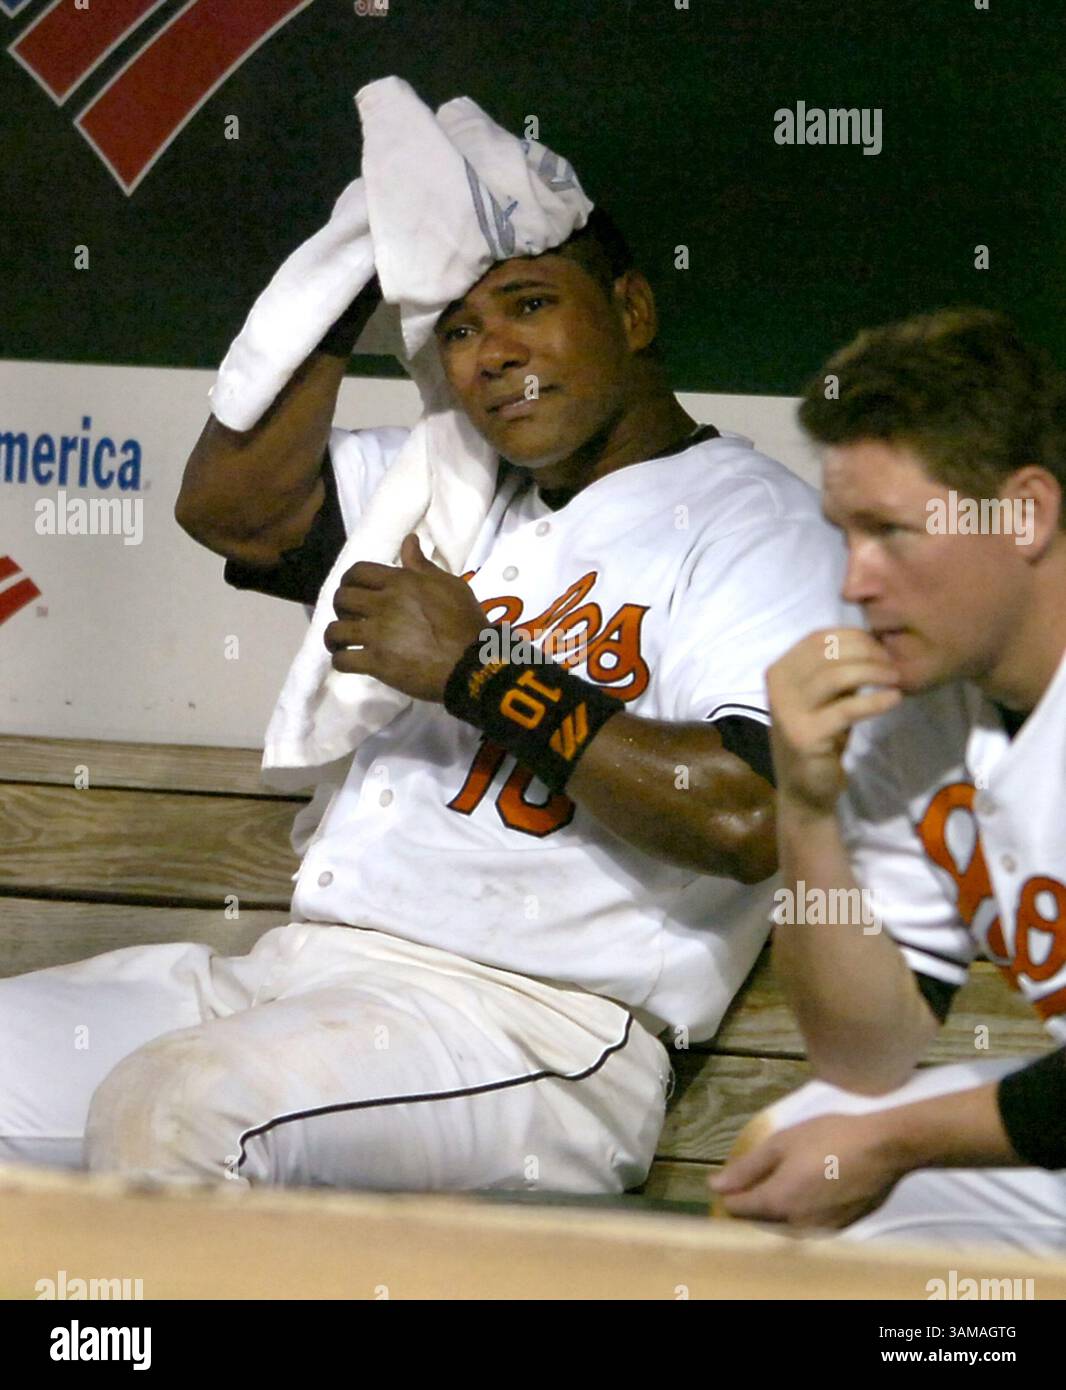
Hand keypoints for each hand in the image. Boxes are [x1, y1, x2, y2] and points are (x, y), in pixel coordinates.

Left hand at [324, 533, 487, 701]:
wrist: (471, 661)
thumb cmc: (465, 621)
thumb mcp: (450, 585)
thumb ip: (423, 565)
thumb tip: (408, 541)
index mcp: (399, 582)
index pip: (358, 572)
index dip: (350, 580)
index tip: (354, 589)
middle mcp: (383, 604)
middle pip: (341, 598)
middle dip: (340, 606)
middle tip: (350, 616)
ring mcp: (377, 635)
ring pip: (335, 630)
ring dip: (334, 636)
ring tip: (341, 642)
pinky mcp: (376, 663)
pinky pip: (343, 660)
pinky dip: (340, 661)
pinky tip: (348, 660)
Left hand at [709, 1110, 907, 1230]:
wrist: (884, 1149)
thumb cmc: (829, 1137)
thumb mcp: (782, 1143)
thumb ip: (747, 1167)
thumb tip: (715, 1186)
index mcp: (778, 1203)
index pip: (738, 1210)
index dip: (729, 1193)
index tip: (730, 1177)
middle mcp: (795, 1226)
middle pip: (760, 1220)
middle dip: (752, 1200)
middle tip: (756, 1172)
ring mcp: (819, 1232)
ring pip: (783, 1224)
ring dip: (776, 1206)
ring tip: (783, 1176)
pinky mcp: (839, 1230)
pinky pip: (806, 1223)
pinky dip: (800, 1208)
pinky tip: (809, 1185)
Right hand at [766, 628, 901, 814]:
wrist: (805, 788)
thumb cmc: (820, 736)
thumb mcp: (824, 697)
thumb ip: (836, 670)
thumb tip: (872, 641)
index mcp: (779, 671)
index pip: (818, 638)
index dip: (854, 637)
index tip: (881, 647)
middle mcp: (778, 686)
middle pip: (828, 652)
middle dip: (867, 652)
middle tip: (893, 664)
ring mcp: (788, 711)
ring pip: (836, 675)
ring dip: (873, 672)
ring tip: (896, 679)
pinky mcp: (806, 734)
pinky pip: (847, 708)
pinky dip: (875, 701)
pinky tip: (894, 699)